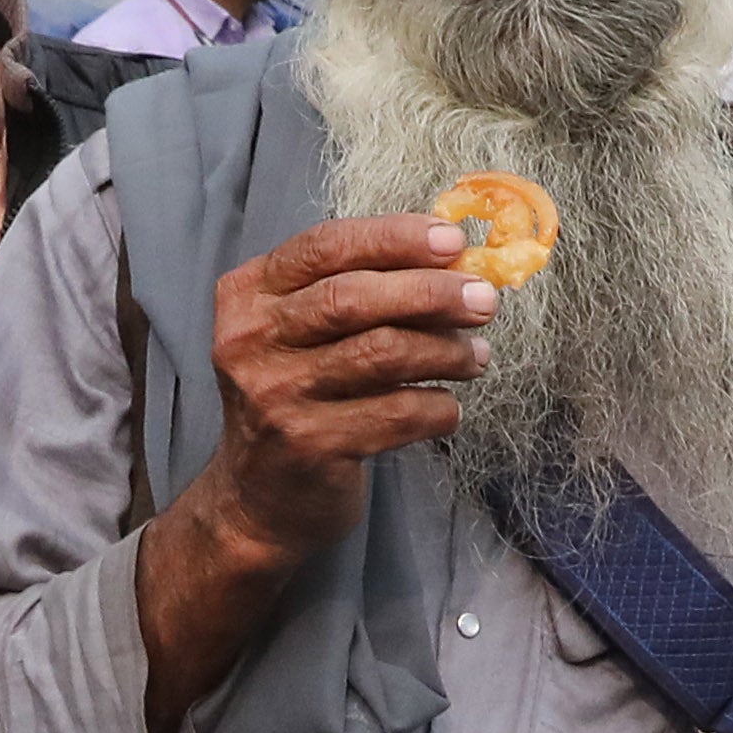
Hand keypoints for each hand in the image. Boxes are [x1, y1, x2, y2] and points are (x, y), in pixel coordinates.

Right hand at [179, 211, 493, 562]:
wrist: (261, 495)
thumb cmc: (300, 394)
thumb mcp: (302, 330)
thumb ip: (357, 289)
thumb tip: (453, 261)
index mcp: (248, 295)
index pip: (324, 246)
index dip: (393, 237)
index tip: (453, 240)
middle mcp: (251, 340)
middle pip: (353, 298)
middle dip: (432, 292)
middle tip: (484, 300)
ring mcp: (276, 395)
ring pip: (382, 353)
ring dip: (446, 351)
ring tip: (474, 357)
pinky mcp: (308, 445)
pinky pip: (397, 413)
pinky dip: (438, 407)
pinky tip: (448, 408)